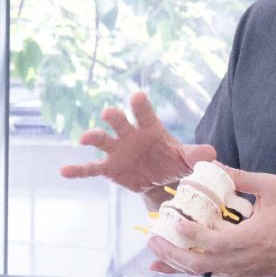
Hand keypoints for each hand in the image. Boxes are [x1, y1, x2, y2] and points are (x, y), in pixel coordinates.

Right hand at [59, 91, 216, 193]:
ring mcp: (117, 150)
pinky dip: (78, 170)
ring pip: (102, 140)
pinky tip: (64, 171)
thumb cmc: (173, 160)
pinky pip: (91, 168)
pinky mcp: (108, 168)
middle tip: (109, 113)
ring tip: (85, 138)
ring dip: (93, 137)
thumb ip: (196, 155)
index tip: (136, 97)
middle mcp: (130, 134)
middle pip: (120, 122)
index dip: (140, 106)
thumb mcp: (187, 159)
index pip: (145, 113)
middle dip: (115, 118)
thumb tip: (211, 153)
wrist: (160, 179)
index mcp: (150, 128)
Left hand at [149, 165, 275, 276]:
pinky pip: (202, 273)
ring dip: (172, 262)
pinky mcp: (230, 274)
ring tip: (153, 249)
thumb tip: (215, 165)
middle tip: (153, 239)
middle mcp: (237, 259)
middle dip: (172, 253)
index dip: (194, 234)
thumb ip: (244, 178)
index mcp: (248, 239)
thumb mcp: (272, 189)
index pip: (216, 242)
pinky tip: (162, 265)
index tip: (176, 222)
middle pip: (199, 264)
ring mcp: (232, 270)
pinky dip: (180, 269)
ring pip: (197, 271)